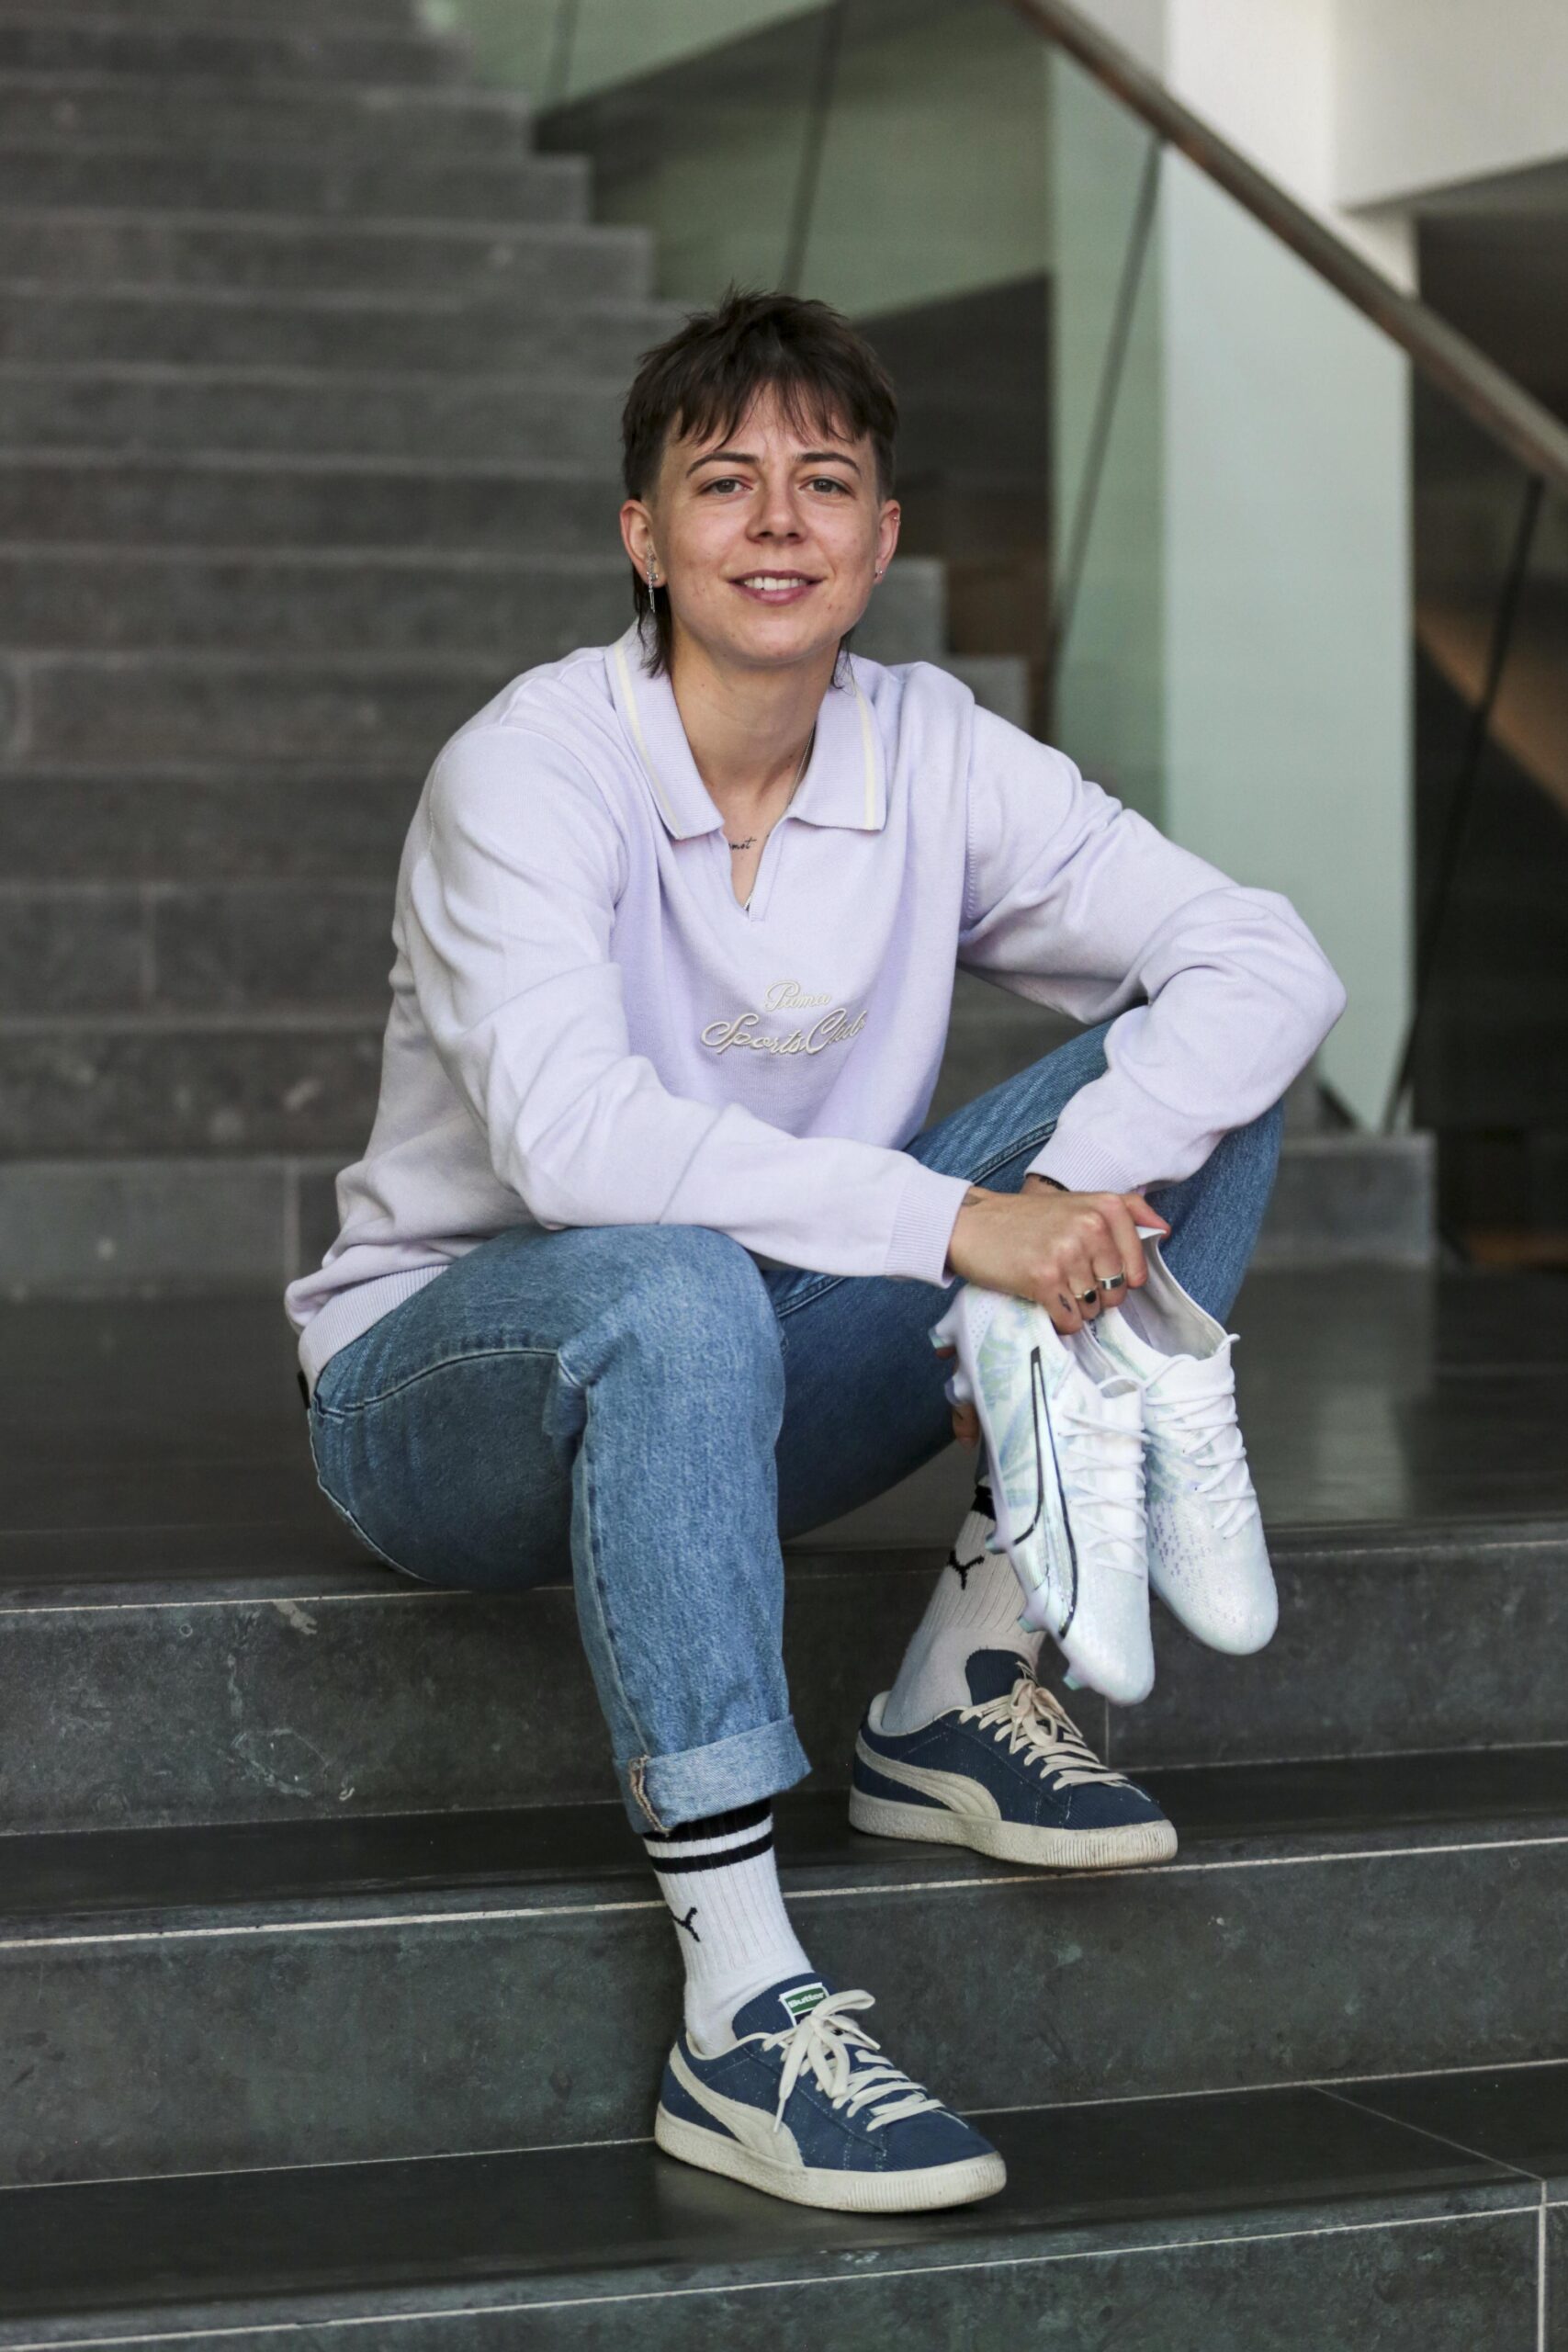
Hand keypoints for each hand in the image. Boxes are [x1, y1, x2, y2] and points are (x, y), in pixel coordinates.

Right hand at [936, 1176, 1168, 1443]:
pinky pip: (1071, 1321)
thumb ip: (1126, 1210)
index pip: (1136, 1269)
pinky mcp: (1043, 1279)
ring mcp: (1067, 1253)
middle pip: (1115, 1293)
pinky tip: (1042, 1300)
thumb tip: (1164, 1231)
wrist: (971, 1224)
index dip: (1118, 1281)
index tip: (1095, 1273)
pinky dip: (1059, 1320)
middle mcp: (1089, 1227)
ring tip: (1051, 1286)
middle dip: (1095, 1296)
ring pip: (1093, 1310)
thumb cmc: (1027, 1218)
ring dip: (1074, 1308)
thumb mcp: (1080, 1201)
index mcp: (1104, 1207)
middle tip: (1066, 1279)